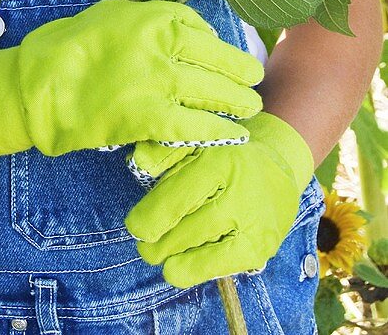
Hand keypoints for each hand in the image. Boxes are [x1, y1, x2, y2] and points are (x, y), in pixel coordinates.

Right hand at [0, 0, 263, 159]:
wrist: (40, 86)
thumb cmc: (72, 46)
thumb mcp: (115, 16)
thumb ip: (153, 20)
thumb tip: (190, 30)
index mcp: (152, 17)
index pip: (204, 29)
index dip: (224, 46)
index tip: (235, 56)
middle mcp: (161, 46)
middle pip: (218, 62)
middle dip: (242, 76)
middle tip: (255, 85)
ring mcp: (157, 83)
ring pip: (213, 95)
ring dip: (236, 105)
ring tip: (250, 111)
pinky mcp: (148, 119)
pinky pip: (194, 127)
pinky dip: (216, 132)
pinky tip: (229, 136)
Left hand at [124, 111, 313, 287]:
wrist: (276, 167)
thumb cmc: (224, 156)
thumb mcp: (194, 143)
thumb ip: (163, 153)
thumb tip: (138, 163)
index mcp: (219, 162)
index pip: (177, 198)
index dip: (149, 218)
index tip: (136, 227)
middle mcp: (239, 195)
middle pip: (186, 231)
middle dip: (158, 245)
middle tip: (146, 246)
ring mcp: (253, 225)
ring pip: (201, 256)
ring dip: (174, 261)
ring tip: (163, 256)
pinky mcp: (261, 249)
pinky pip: (219, 268)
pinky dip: (197, 269)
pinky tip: (185, 264)